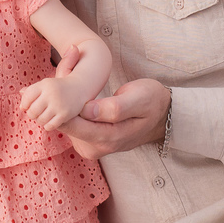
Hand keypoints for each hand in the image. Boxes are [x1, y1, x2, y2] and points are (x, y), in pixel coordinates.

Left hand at [19, 76, 88, 131]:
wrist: (79, 88)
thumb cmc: (57, 88)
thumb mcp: (44, 85)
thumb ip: (30, 93)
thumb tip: (21, 107)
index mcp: (44, 85)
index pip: (27, 97)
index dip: (24, 104)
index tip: (27, 106)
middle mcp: (51, 94)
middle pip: (32, 111)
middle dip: (31, 114)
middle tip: (36, 113)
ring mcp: (58, 105)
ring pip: (40, 120)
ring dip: (39, 120)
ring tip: (43, 117)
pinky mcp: (65, 114)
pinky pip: (49, 126)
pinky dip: (47, 126)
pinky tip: (50, 121)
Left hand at [52, 45, 170, 159]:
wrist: (162, 115)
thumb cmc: (151, 101)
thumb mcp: (138, 99)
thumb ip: (114, 108)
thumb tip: (87, 110)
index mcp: (108, 139)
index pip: (71, 124)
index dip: (62, 103)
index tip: (61, 80)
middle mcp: (97, 148)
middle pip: (65, 124)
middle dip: (61, 101)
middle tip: (64, 75)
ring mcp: (92, 147)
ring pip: (67, 124)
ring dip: (65, 103)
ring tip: (70, 80)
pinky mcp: (90, 143)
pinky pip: (73, 125)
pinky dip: (71, 108)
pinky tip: (77, 94)